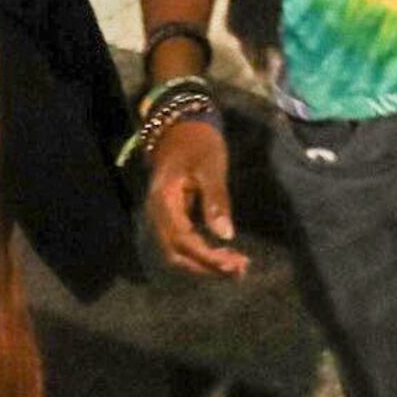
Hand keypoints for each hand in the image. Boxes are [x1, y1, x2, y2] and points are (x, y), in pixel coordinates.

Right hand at [146, 116, 248, 277]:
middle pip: (177, 254)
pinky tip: (222, 254)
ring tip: (236, 267)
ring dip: (204, 263)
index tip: (233, 265)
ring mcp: (161, 216)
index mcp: (164, 202)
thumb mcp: (211, 166)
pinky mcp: (170, 216)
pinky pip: (181, 242)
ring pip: (178, 252)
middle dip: (207, 267)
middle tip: (239, 271)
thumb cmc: (198, 143)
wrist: (179, 125)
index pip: (183, 241)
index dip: (206, 257)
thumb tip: (226, 235)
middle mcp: (157, 214)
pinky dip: (201, 252)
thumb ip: (216, 200)